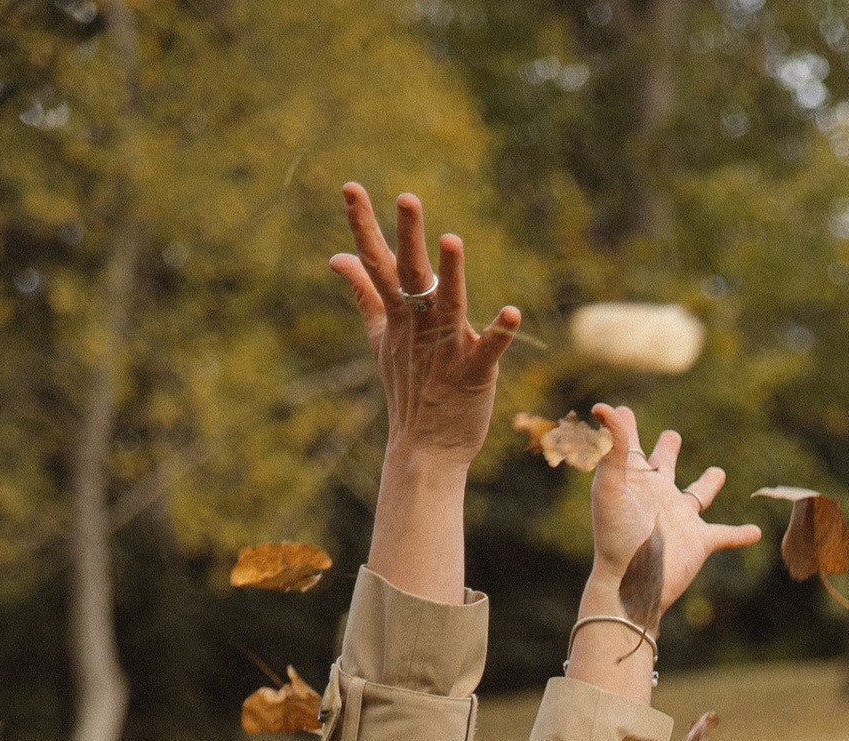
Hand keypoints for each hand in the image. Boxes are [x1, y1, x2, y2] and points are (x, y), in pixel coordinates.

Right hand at [331, 183, 518, 466]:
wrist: (425, 447)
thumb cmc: (408, 387)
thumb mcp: (381, 336)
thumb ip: (365, 293)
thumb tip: (337, 257)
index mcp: (399, 314)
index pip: (377, 262)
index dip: (363, 225)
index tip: (349, 187)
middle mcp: (421, 326)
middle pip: (412, 275)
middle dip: (408, 237)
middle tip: (407, 197)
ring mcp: (446, 349)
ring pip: (449, 305)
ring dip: (451, 274)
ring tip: (451, 239)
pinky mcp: (473, 374)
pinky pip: (488, 351)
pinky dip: (498, 333)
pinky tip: (511, 312)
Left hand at [578, 406, 759, 634]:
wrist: (632, 582)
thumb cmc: (616, 535)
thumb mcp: (611, 484)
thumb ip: (612, 445)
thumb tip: (605, 406)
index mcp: (634, 480)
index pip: (629, 446)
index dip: (624, 428)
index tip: (621, 411)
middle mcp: (658, 496)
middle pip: (664, 466)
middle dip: (667, 451)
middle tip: (672, 436)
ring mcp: (680, 518)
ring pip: (697, 496)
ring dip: (708, 485)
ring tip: (718, 473)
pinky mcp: (699, 541)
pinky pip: (725, 535)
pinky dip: (740, 534)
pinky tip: (755, 532)